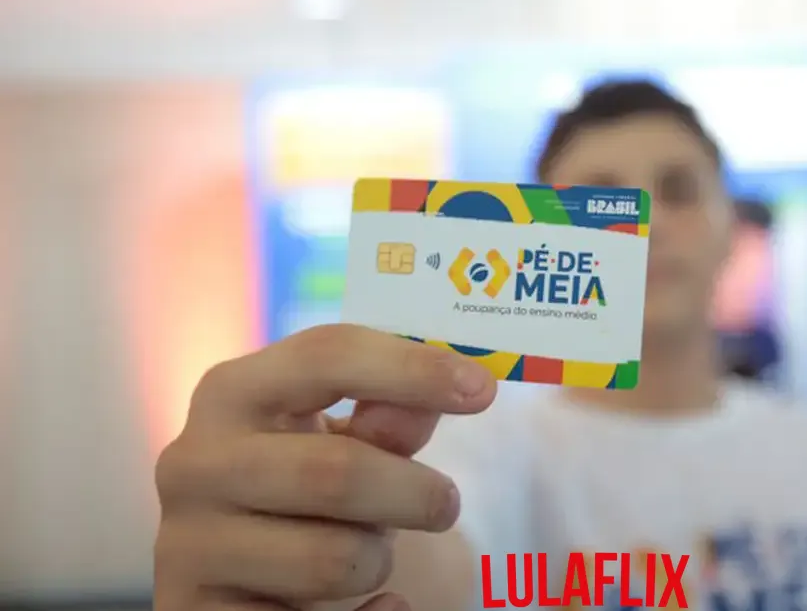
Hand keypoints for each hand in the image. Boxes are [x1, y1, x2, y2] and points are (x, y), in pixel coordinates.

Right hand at [153, 324, 496, 610]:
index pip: (326, 356)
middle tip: (446, 504)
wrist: (223, 573)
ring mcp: (187, 545)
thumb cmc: (296, 484)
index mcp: (231, 392)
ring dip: (377, 557)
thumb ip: (389, 412)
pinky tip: (378, 606)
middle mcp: (195, 462)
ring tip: (367, 547)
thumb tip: (452, 388)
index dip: (413, 369)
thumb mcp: (338, 437)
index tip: (483, 390)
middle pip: (336, 472)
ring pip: (333, 560)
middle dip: (414, 493)